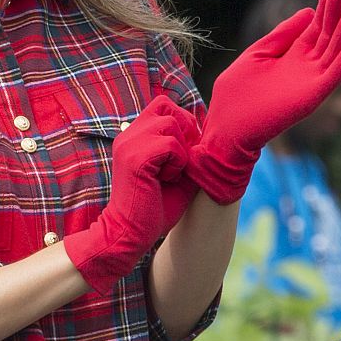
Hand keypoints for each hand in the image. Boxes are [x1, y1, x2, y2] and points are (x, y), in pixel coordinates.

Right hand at [64, 95, 200, 293]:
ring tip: (170, 173)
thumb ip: (189, 148)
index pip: (164, 106)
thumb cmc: (155, 208)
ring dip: (180, 150)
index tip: (181, 156)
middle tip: (178, 164)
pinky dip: (177, 162)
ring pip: (171, 124)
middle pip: (169, 109)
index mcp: (133, 136)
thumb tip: (212, 130)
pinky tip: (165, 180)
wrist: (129, 234)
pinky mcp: (135, 158)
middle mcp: (128, 135)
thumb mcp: (178, 171)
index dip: (182, 124)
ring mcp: (128, 144)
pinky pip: (171, 145)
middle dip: (183, 134)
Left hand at [187, 0, 340, 203]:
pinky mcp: (312, 96)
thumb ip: (280, 36)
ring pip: (334, 50)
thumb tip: (306, 12)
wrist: (226, 128)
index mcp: (291, 54)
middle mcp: (305, 65)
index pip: (314, 24)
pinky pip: (335, 74)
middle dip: (336, 10)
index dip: (324, 4)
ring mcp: (310, 80)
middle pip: (327, 33)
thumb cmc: (235, 95)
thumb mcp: (256, 55)